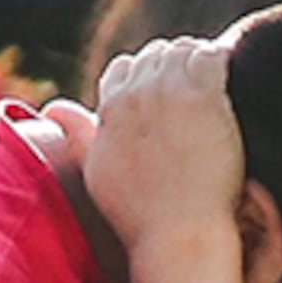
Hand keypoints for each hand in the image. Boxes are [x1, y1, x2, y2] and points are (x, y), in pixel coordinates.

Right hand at [82, 37, 244, 253]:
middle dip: (173, 66)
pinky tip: (227, 81)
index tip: (164, 96)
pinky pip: (211, 56)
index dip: (145, 78)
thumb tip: (54, 110)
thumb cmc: (139, 214)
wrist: (178, 233)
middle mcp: (135, 92)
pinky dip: (220, 61)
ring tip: (213, 84)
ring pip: (184, 50)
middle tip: (195, 88)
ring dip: (198, 61)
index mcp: (111, 107)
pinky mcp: (203, 95)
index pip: (124, 68)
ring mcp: (169, 91)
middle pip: (156, 55)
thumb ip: (77, 135)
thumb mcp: (96, 172)